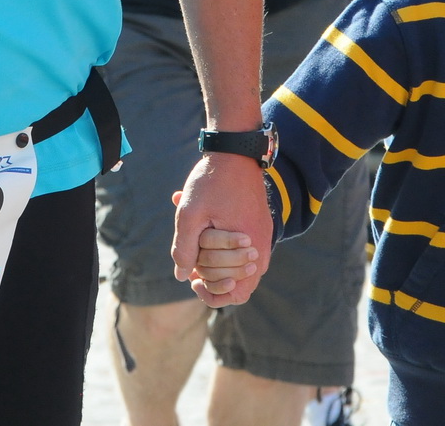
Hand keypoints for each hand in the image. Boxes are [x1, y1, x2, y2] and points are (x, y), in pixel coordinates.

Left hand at [171, 153, 273, 307]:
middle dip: (211, 273)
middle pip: (237, 281)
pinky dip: (221, 242)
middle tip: (192, 256)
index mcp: (250, 247)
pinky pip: (241, 247)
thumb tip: (182, 276)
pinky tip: (202, 224)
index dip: (213, 294)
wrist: (235, 149)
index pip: (237, 293)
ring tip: (194, 237)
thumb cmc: (212, 181)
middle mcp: (261, 245)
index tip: (194, 279)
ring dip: (214, 256)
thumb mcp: (190, 214)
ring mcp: (262, 234)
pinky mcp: (258, 223)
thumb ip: (184, 248)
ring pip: (238, 264)